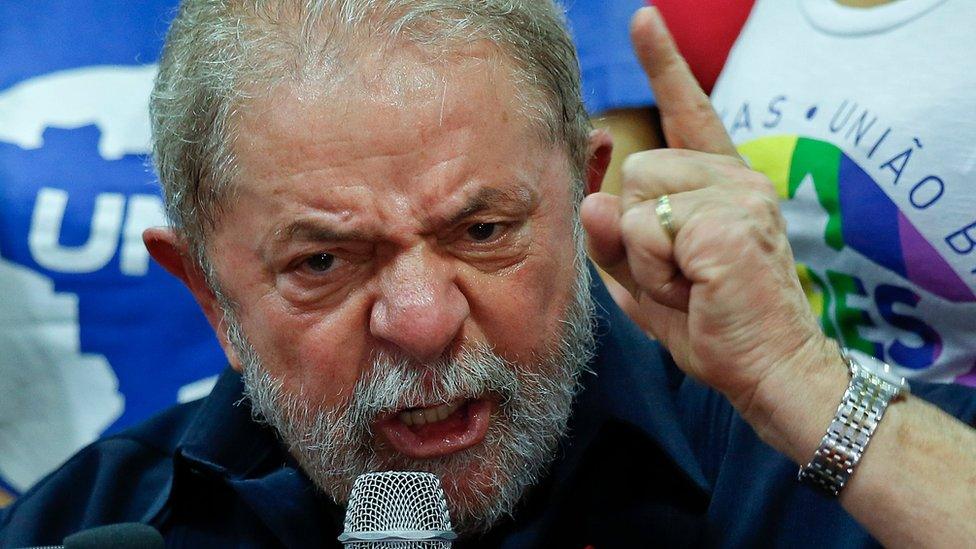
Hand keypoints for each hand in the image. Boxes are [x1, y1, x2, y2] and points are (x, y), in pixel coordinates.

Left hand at [581, 8, 835, 413]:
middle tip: (679, 274)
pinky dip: (651, 272)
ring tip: (687, 284)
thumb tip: (594, 199)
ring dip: (643, 256)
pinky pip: (645, 230)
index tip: (644, 20)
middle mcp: (736, 177)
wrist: (767, 371)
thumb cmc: (711, 323)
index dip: (664, 65)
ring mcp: (736, 195)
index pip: (689, 112)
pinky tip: (694, 290)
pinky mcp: (726, 222)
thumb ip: (615, 238)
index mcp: (722, 183)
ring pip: (635, 200)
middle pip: (635, 170)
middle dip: (637, 232)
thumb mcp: (645, 279)